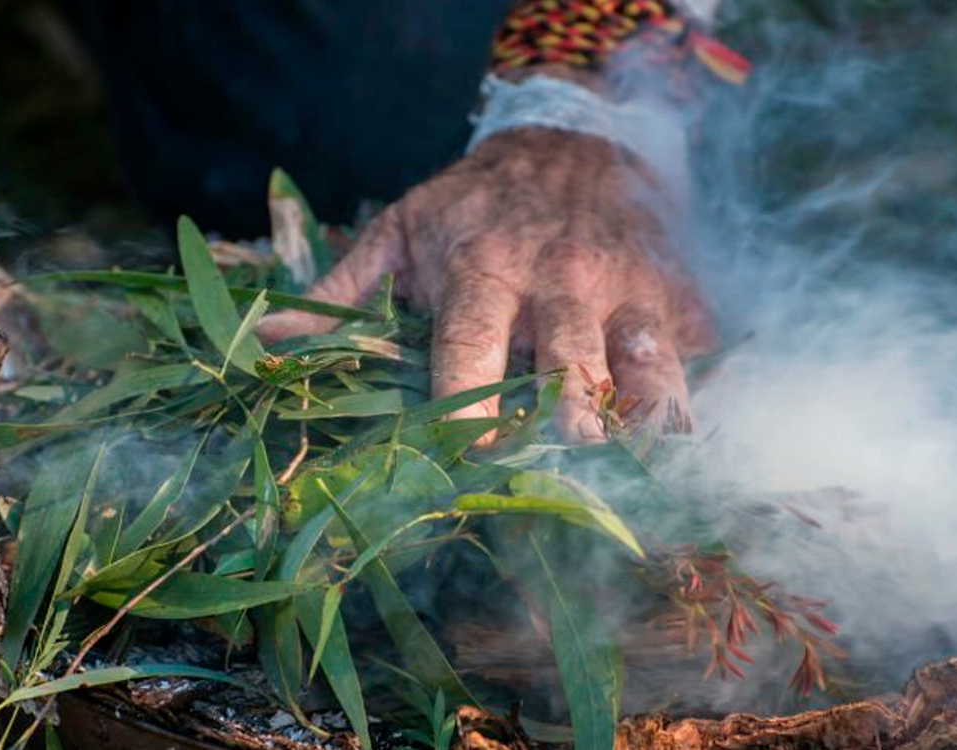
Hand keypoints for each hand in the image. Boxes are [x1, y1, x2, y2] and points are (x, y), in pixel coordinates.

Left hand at [255, 127, 713, 441]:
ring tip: (637, 452)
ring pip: (646, 362)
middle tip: (565, 453)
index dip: (467, 409)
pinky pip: (690, 355)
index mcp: (483, 272)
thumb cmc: (475, 202)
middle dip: (568, 418)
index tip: (465, 458)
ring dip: (642, 415)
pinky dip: (686, 399)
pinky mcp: (673, 293)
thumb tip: (266, 342)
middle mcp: (559, 283)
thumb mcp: (401, 229)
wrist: (573, 139)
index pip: (472, 349)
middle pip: (569, 365)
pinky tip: (676, 436)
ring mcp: (624, 289)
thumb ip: (339, 290)